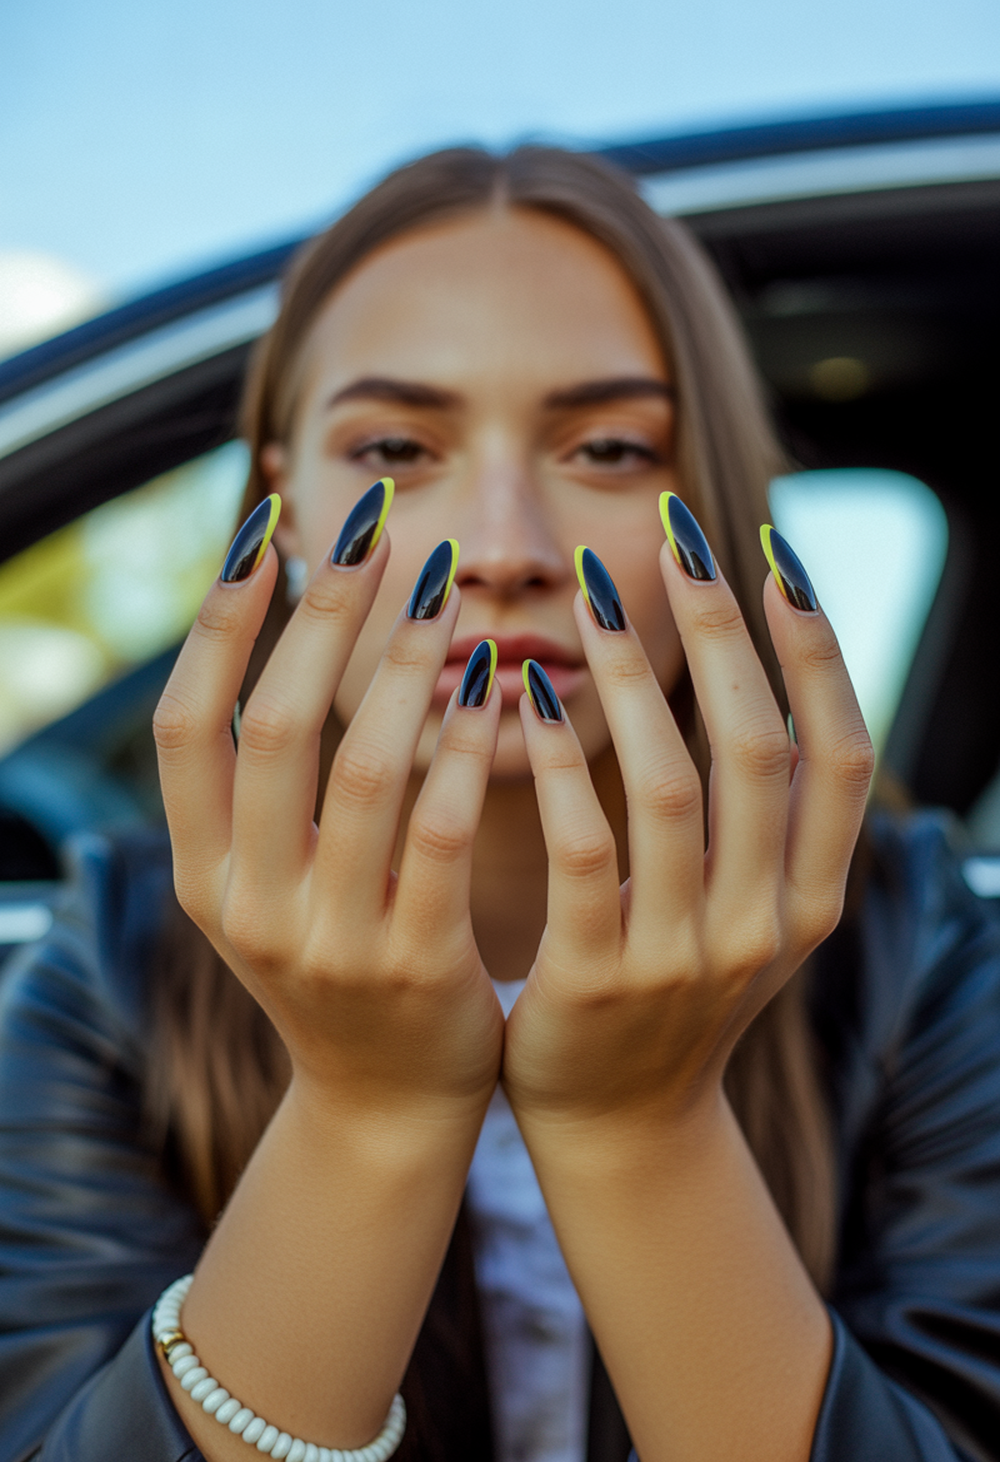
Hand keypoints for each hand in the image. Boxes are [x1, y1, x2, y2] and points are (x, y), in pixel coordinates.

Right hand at [153, 503, 503, 1126]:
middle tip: (374, 531)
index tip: (268, 532)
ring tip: (440, 590)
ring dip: (402, 667)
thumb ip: (272, 782)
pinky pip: (442, 836)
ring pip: (360, 773)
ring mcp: (327, 941)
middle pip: (270, 729)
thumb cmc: (344, 951)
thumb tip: (300, 622)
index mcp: (202, 871)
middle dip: (322, 618)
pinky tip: (499, 689)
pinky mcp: (414, 965)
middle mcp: (247, 905)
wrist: (392, 1096)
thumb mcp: (277, 877)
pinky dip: (469, 752)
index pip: (184, 724)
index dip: (219, 622)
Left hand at [503, 510, 873, 1136]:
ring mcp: (688, 957)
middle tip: (677, 541)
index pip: (842, 751)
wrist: (616, 1119)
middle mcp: (769, 923)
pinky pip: (584, 852)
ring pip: (675, 789)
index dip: (817, 651)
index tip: (776, 556)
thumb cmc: (667, 979)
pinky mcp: (601, 979)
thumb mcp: (739, 902)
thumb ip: (756, 813)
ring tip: (586, 598)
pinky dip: (559, 766)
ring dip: (633, 681)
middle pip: (760, 749)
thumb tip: (748, 666)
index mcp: (811, 894)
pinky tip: (525, 697)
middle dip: (721, 634)